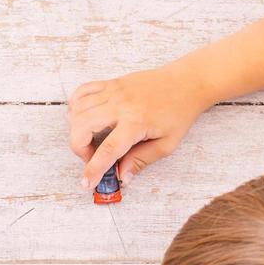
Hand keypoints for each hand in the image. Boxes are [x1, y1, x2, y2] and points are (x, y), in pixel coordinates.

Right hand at [67, 60, 210, 189]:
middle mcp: (120, 105)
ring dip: (76, 129)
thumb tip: (123, 176)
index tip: (87, 182)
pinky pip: (82, 92)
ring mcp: (113, 91)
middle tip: (92, 156)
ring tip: (90, 138)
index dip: (93, 169)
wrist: (187, 82)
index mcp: (136, 122)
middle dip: (79, 148)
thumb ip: (142, 160)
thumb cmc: (179, 111)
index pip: (107, 150)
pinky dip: (75, 106)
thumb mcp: (167, 143)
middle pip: (82, 127)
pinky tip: (83, 117)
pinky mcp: (111, 83)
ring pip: (77, 109)